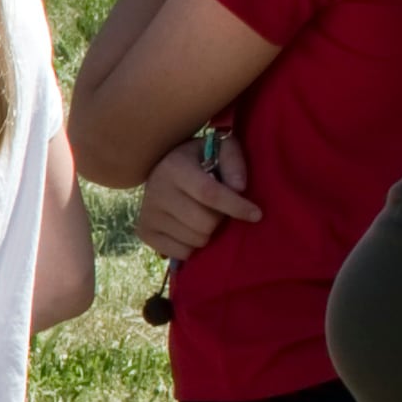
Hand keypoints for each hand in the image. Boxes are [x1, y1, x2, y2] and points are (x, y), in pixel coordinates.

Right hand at [134, 133, 258, 261]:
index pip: (209, 193)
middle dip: (220, 220)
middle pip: (204, 223)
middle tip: (219, 210)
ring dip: (208, 233)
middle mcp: (156, 190)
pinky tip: (189, 229)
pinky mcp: (144, 232)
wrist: (161, 169)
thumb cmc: (199, 160)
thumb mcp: (219, 148)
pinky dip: (192, 246)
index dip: (235, 206)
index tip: (256, 214)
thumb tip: (239, 187)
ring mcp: (148, 214)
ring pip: (195, 240)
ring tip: (202, 216)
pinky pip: (181, 253)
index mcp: (175, 167)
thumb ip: (233, 161)